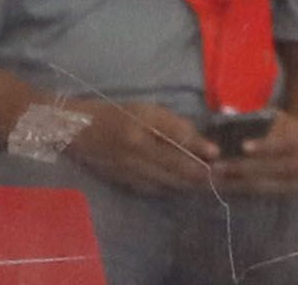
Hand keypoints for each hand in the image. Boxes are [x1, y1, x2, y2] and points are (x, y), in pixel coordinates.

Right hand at [64, 100, 219, 194]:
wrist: (77, 131)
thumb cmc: (115, 113)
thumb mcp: (146, 110)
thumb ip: (173, 126)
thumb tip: (199, 142)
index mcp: (141, 130)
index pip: (176, 140)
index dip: (197, 147)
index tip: (217, 154)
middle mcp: (135, 153)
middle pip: (174, 167)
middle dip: (198, 173)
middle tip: (220, 176)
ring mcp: (129, 170)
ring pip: (166, 181)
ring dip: (187, 183)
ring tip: (207, 183)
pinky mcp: (124, 182)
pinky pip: (153, 187)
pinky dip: (170, 187)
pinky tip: (181, 186)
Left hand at [218, 110, 297, 194]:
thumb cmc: (297, 131)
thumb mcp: (285, 121)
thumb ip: (262, 121)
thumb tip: (232, 119)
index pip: (280, 145)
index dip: (262, 146)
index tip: (243, 146)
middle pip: (267, 168)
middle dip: (240, 168)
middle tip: (216, 166)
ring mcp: (295, 182)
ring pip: (263, 184)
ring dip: (237, 182)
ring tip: (216, 179)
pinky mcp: (289, 195)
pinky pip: (263, 194)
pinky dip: (244, 190)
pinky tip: (228, 186)